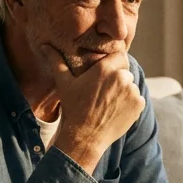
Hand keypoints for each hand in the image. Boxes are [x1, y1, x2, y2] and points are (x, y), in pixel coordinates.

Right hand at [39, 47, 144, 171]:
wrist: (86, 137)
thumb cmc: (73, 108)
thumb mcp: (64, 83)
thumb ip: (56, 61)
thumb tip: (43, 46)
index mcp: (105, 69)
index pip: (119, 55)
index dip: (113, 64)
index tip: (105, 73)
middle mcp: (122, 77)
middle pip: (124, 71)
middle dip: (117, 79)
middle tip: (103, 92)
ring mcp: (132, 92)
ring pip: (131, 86)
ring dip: (124, 91)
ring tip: (108, 103)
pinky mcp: (139, 105)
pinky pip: (137, 99)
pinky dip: (130, 104)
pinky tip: (115, 111)